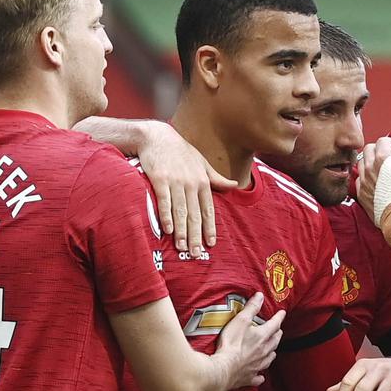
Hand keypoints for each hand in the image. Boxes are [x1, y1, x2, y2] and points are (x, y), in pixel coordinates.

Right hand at [139, 124, 238, 254]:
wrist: (156, 136)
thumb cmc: (180, 152)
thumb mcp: (202, 163)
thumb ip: (216, 178)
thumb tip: (235, 185)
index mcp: (203, 181)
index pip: (208, 209)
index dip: (210, 227)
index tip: (211, 244)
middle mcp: (191, 183)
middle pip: (195, 214)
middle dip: (196, 236)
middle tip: (197, 254)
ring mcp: (176, 181)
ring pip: (181, 211)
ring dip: (182, 231)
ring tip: (183, 248)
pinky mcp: (159, 179)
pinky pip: (165, 201)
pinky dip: (167, 216)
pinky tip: (168, 230)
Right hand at [214, 292, 284, 388]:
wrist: (223, 369)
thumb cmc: (231, 344)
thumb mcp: (241, 320)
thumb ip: (251, 308)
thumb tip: (260, 296)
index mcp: (262, 337)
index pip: (275, 324)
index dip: (279, 317)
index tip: (282, 313)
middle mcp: (263, 352)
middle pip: (274, 342)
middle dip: (277, 335)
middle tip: (278, 330)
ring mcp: (257, 366)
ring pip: (269, 359)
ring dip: (272, 353)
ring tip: (273, 351)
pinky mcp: (249, 377)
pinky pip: (258, 377)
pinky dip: (260, 376)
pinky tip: (261, 377)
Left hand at [357, 122, 390, 224]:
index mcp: (383, 159)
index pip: (384, 140)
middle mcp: (370, 168)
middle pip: (369, 148)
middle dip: (381, 149)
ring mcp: (363, 182)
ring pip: (362, 162)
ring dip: (373, 161)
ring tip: (385, 169)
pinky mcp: (361, 194)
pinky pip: (359, 179)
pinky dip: (368, 176)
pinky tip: (378, 182)